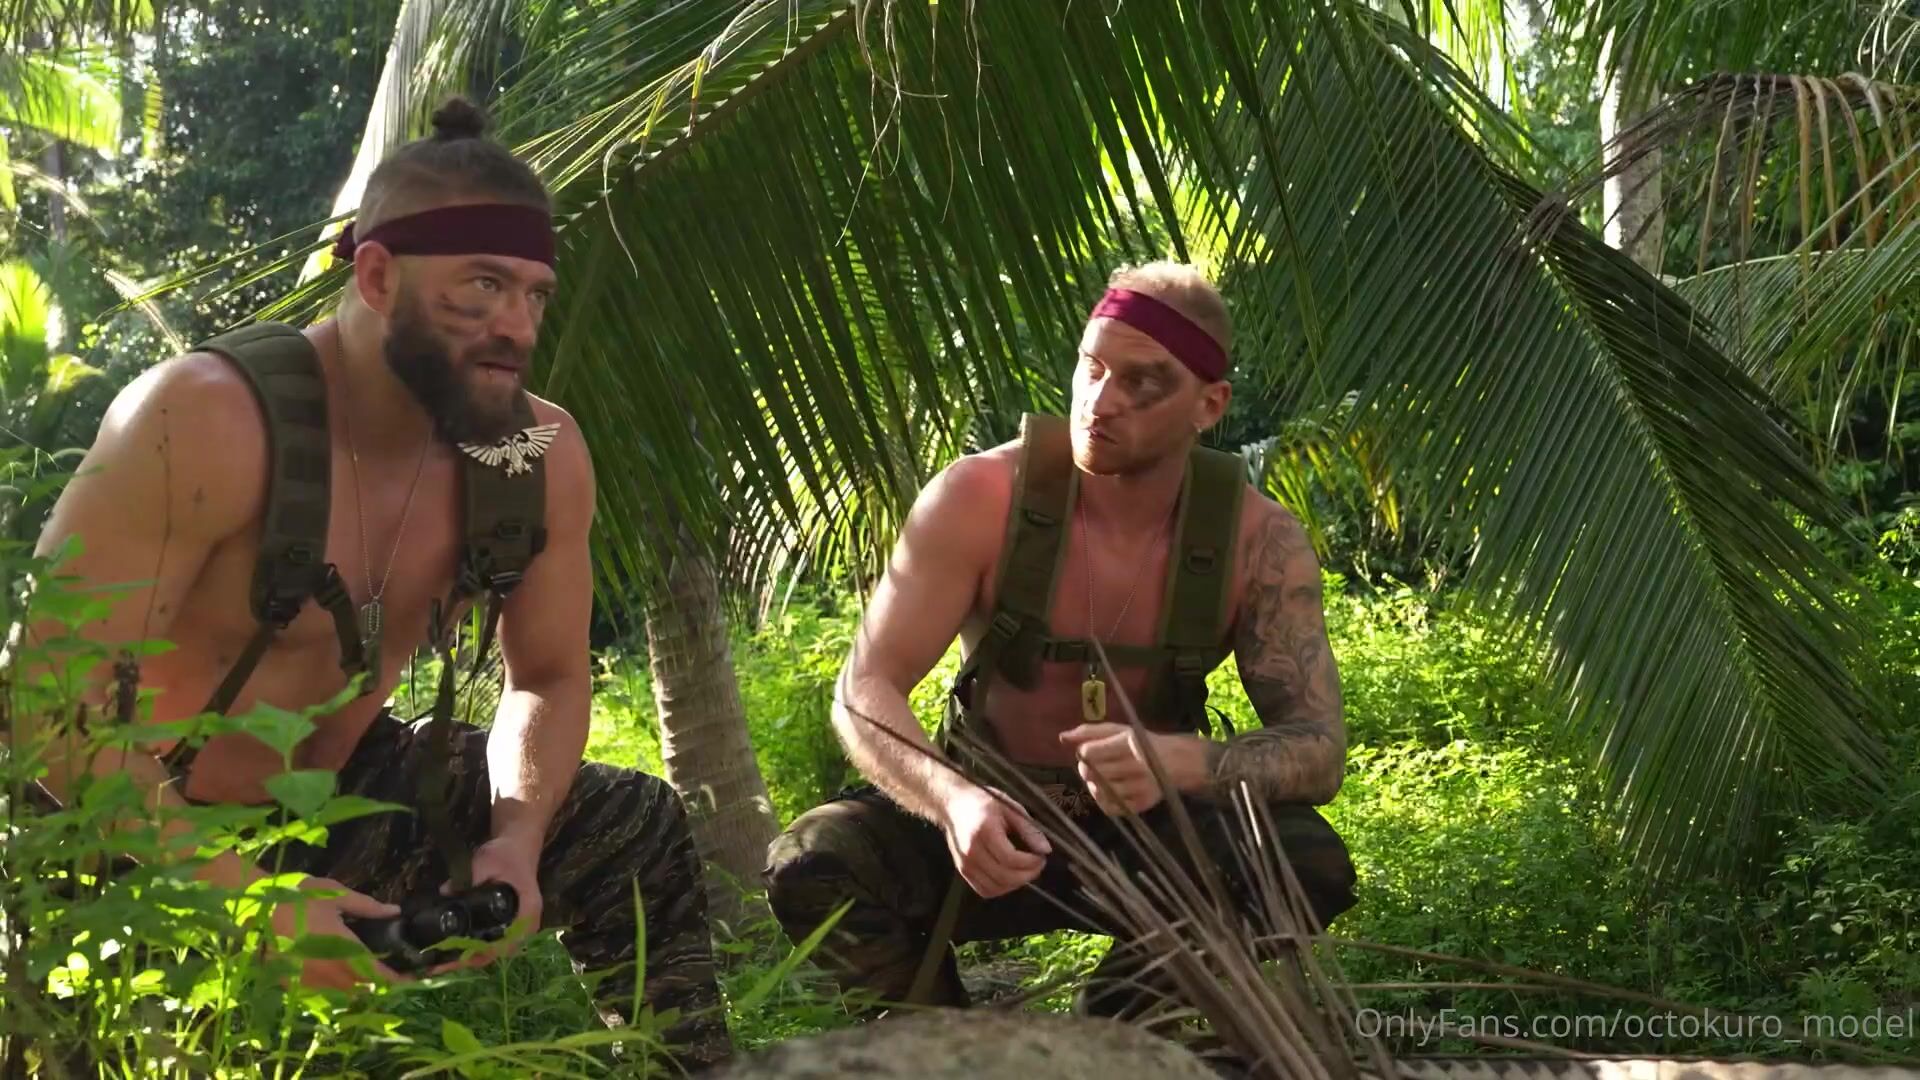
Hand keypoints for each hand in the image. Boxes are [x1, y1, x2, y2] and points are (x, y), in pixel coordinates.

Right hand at [271, 876, 407, 991]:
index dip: (397, 979)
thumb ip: (368, 907)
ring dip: (355, 984)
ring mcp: (310, 981)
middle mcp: (330, 972)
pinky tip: (331, 966)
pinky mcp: (293, 985)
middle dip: (378, 982)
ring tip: (361, 965)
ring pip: (342, 992)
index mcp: (345, 950)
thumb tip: (394, 910)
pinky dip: (331, 983)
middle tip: (387, 966)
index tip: (411, 975)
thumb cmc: (298, 897)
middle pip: (364, 988)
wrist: (254, 907)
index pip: (379, 976)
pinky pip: (320, 990)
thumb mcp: (336, 895)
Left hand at [426, 833, 543, 975]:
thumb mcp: (488, 861)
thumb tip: (445, 892)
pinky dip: (468, 950)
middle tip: (437, 964)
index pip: (505, 943)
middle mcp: (524, 927)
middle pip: (495, 953)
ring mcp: (515, 929)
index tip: (454, 956)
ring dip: (465, 958)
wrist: (517, 847)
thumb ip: (470, 877)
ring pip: (491, 953)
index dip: (479, 953)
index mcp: (527, 912)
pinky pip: (488, 945)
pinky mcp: (505, 928)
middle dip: (466, 960)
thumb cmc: (506, 854)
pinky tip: (447, 951)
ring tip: (437, 961)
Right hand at [938, 783, 1051, 898]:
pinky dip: (1001, 888)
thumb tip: (1045, 850)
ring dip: (1015, 884)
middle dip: (1027, 875)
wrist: (954, 804)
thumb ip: (1028, 829)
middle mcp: (972, 850)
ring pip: (995, 887)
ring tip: (1025, 871)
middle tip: (1038, 865)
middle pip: (1004, 876)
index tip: (1041, 857)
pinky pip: (985, 890)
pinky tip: (1010, 876)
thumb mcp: (1010, 808)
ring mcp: (965, 863)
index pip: (1010, 858)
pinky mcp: (962, 871)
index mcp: (984, 831)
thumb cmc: (984, 802)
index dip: (1031, 862)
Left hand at [1059, 724, 1206, 815]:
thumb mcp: (1118, 730)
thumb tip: (1062, 737)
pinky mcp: (1141, 804)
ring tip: (1103, 779)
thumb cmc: (1141, 743)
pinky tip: (1109, 791)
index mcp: (1129, 743)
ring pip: (1099, 791)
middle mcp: (1136, 766)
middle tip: (1095, 768)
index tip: (1090, 753)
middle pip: (1091, 773)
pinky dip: (1104, 801)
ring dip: (1095, 786)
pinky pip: (1110, 808)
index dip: (1084, 754)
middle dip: (1087, 771)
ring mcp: (1140, 787)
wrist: (1175, 763)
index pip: (1088, 753)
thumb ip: (1089, 732)